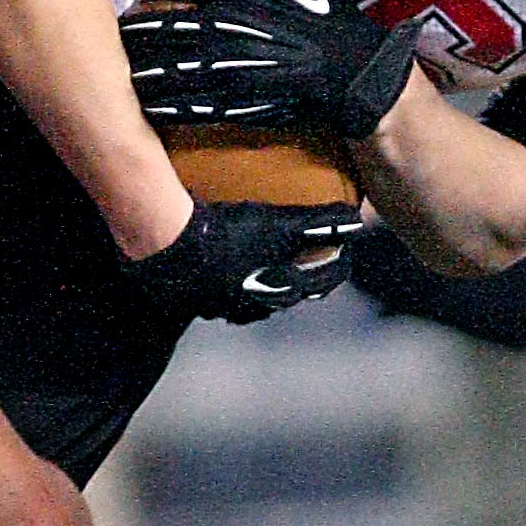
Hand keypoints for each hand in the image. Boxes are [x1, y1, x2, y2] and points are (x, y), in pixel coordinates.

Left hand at [117, 0, 415, 138]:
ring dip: (145, 72)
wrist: (358, 71)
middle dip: (137, 30)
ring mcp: (240, 66)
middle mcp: (237, 28)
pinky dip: (172, 107)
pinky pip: (201, 105)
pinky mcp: (247, 101)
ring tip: (119, 74)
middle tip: (114, 32)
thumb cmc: (329, 17)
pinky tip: (148, 109)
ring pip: (179, 68)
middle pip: (172, 27)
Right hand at [123, 199, 360, 322]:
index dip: (340, 265)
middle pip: (295, 291)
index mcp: (285, 288)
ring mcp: (230, 305)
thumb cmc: (229, 237)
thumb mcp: (278, 225)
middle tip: (315, 257)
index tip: (347, 253)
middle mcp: (261, 304)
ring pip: (262, 297)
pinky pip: (229, 293)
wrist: (170, 249)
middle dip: (309, 277)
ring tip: (274, 263)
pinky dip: (239, 281)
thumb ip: (317, 223)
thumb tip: (354, 220)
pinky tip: (231, 269)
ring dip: (273, 281)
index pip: (325, 279)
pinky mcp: (203, 299)